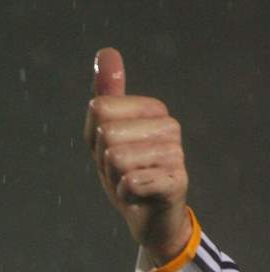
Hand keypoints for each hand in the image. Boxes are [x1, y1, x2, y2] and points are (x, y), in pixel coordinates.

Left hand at [83, 48, 190, 264]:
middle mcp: (170, 126)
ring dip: (115, 180)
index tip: (112, 154)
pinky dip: (127, 195)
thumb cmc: (128, 175)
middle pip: (106, 134)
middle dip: (104, 162)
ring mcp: (175, 153)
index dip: (95, 140)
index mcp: (154, 109)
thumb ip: (107, 95)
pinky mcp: (175, 182)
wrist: (151, 219)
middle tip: (122, 173)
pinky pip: (131, 182)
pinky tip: (140, 197)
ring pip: (116, 159)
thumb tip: (106, 51)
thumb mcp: (108, 134)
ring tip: (132, 185)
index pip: (99, 109)